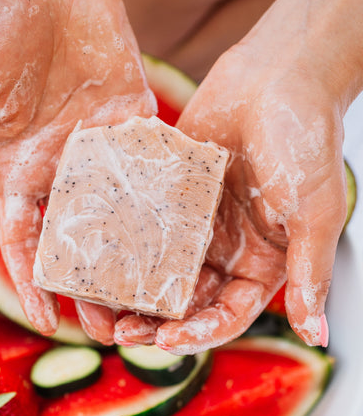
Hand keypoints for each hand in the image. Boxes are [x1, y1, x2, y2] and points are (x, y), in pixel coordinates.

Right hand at [0, 0, 155, 338]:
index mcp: (17, 168)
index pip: (25, 240)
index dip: (33, 282)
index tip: (47, 323)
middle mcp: (60, 167)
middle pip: (79, 241)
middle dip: (91, 287)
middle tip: (112, 332)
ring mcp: (100, 148)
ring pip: (119, 217)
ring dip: (132, 260)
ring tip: (150, 303)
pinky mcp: (134, 123)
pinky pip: (151, 171)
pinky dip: (164, 206)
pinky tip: (181, 242)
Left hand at [114, 42, 347, 351]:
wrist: (277, 75)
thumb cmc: (307, 138)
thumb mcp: (316, 211)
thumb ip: (311, 272)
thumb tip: (316, 335)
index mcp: (262, 263)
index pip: (228, 315)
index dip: (199, 334)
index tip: (167, 340)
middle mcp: (226, 250)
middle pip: (187, 301)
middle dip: (156, 322)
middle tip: (122, 332)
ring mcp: (195, 223)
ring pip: (159, 270)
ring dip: (133, 291)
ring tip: (102, 305)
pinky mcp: (170, 195)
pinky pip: (144, 226)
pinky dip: (124, 243)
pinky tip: (98, 255)